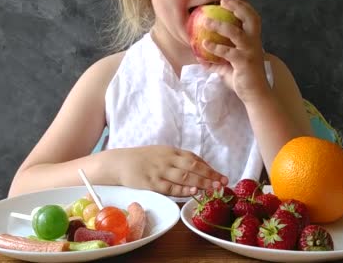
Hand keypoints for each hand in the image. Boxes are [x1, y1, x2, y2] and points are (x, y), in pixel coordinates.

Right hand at [114, 146, 228, 196]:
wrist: (119, 162)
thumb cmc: (142, 160)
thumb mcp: (161, 154)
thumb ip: (177, 160)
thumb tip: (197, 168)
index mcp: (171, 151)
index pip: (194, 159)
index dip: (209, 168)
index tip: (221, 176)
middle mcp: (168, 159)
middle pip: (193, 167)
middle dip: (210, 175)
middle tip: (223, 182)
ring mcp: (160, 171)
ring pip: (184, 176)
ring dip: (201, 182)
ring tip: (214, 188)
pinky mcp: (151, 182)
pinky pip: (170, 186)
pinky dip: (183, 189)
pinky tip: (193, 191)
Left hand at [200, 0, 270, 103]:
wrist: (255, 94)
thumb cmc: (243, 79)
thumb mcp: (227, 68)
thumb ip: (216, 61)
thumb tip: (199, 58)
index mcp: (253, 41)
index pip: (252, 18)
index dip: (243, 7)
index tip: (230, 0)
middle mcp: (254, 43)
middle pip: (250, 19)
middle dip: (237, 7)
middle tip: (222, 2)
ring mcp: (249, 52)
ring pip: (236, 32)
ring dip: (220, 25)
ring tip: (206, 21)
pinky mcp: (244, 62)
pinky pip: (228, 52)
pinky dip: (215, 46)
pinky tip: (204, 44)